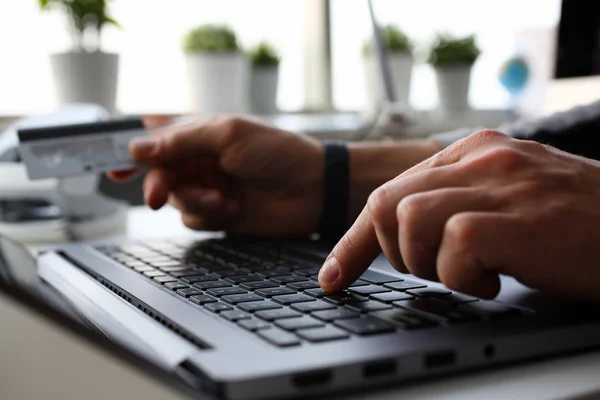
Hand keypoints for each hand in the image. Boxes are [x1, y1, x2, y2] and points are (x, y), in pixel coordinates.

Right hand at [108, 116, 323, 236]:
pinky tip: (232, 208)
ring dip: (192, 200)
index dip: (132, 152)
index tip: (114, 168)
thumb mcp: (227, 135)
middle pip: (159, 173)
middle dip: (157, 183)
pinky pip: (194, 219)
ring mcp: (211, 187)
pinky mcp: (221, 213)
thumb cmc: (279, 152)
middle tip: (156, 193)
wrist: (315, 189)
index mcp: (201, 133)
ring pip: (175, 199)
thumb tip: (137, 146)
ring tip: (223, 197)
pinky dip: (208, 215)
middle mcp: (202, 160)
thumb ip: (180, 141)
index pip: (157, 139)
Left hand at [319, 130, 599, 302]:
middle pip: (386, 202)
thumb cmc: (571, 223)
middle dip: (391, 251)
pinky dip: (464, 277)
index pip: (391, 191)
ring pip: (408, 220)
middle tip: (432, 271)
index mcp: (472, 150)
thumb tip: (400, 231)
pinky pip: (452, 246)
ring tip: (472, 274)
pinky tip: (497, 282)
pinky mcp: (515, 217)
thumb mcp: (505, 197)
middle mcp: (480, 158)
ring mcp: (498, 184)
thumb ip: (455, 200)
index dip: (355, 240)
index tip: (334, 276)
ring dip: (427, 263)